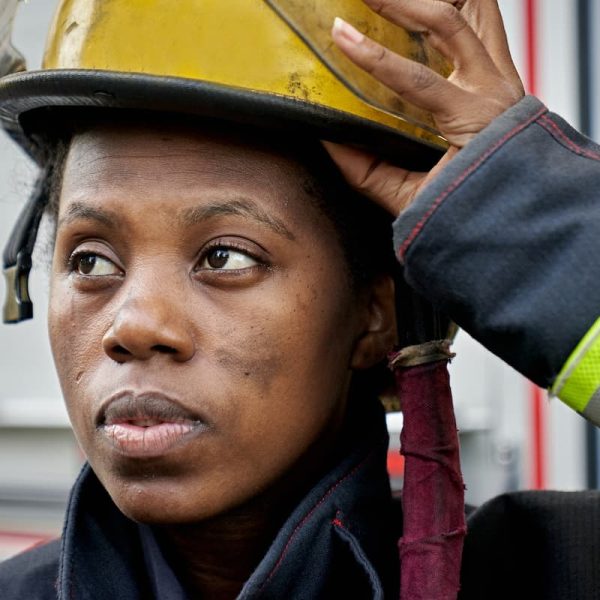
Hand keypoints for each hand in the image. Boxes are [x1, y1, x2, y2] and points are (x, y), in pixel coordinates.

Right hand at [324, 0, 524, 215]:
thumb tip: (333, 144)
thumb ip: (371, 174)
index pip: (418, 79)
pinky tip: (426, 2)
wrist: (522, 211)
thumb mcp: (414, 199)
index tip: (340, 34)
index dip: (373, 57)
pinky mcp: (505, 71)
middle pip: (452, 22)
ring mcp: (505, 75)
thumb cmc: (474, 207)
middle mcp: (496, 88)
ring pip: (476, 8)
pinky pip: (485, 21)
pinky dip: (458, 4)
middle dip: (402, 1)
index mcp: (475, 121)